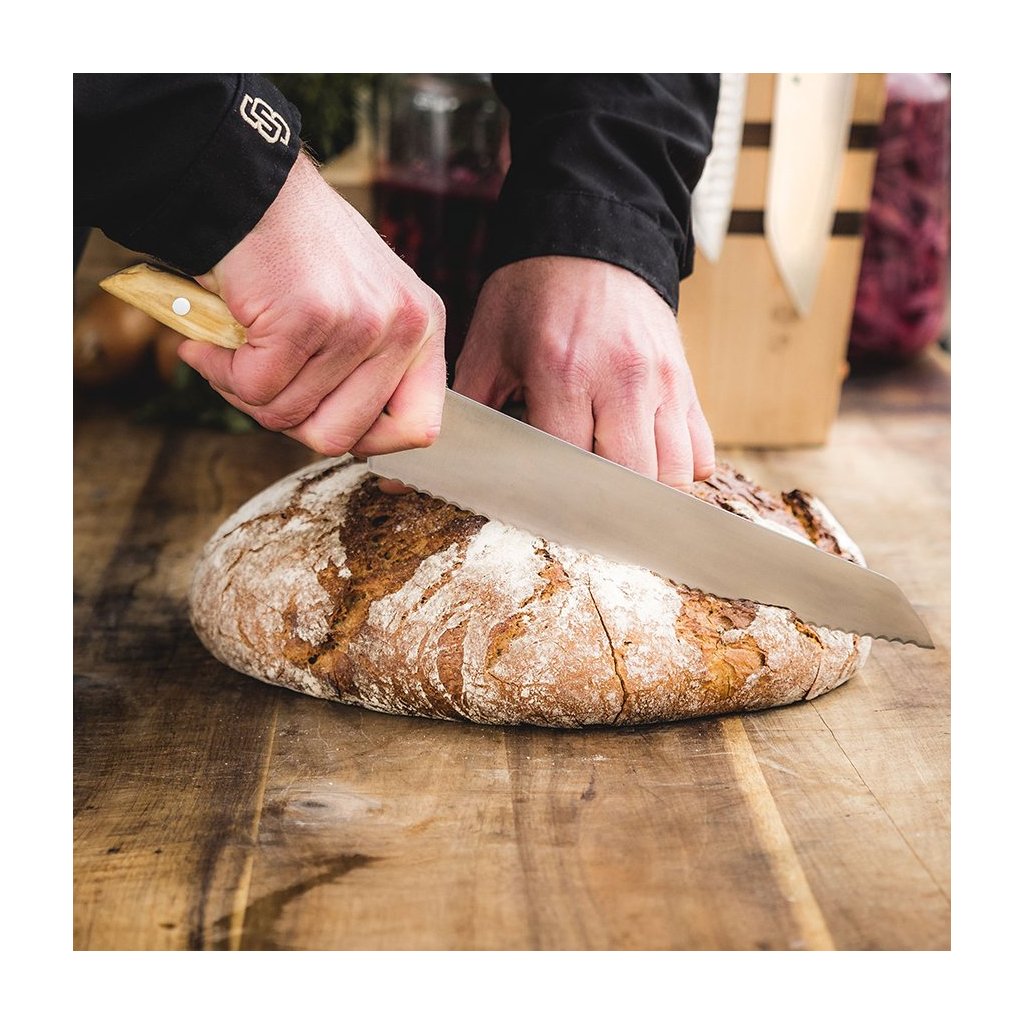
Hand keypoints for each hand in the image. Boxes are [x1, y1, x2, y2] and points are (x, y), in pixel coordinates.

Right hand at [177, 153, 445, 456]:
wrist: (246, 185)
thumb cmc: (296, 249)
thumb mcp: (362, 302)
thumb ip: (367, 366)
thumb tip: (343, 437)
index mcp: (424, 326)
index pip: (419, 427)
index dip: (370, 444)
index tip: (329, 426)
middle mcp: (403, 325)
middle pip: (339, 436)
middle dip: (287, 419)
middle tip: (262, 380)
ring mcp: (359, 323)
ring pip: (288, 415)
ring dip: (245, 390)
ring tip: (236, 345)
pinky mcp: (307, 319)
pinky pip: (254, 389)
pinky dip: (221, 371)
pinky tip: (212, 337)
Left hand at [453, 256, 714, 484]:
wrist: (592, 238)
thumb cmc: (533, 294)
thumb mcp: (488, 342)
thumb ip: (466, 406)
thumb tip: (428, 463)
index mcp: (565, 371)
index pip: (569, 466)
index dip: (552, 499)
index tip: (538, 510)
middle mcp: (623, 379)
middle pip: (630, 481)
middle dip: (603, 507)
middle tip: (578, 513)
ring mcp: (664, 382)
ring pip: (673, 474)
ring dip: (644, 494)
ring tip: (613, 493)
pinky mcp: (686, 382)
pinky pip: (701, 452)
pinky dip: (679, 471)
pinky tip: (646, 465)